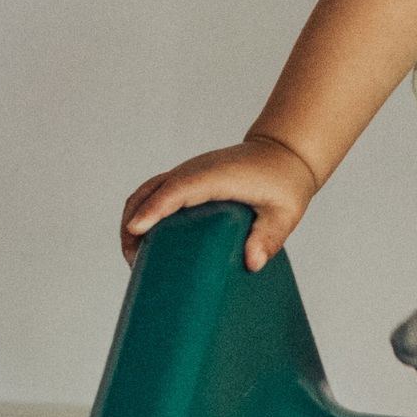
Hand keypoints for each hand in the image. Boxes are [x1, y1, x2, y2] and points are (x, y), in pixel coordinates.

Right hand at [121, 136, 321, 267]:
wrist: (283, 154)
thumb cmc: (284, 183)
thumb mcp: (284, 212)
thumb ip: (269, 237)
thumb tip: (252, 263)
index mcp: (215, 176)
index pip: (177, 190)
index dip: (154, 209)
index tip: (136, 230)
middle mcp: (195, 171)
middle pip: (149, 191)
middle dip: (132, 223)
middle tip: (134, 262)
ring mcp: (187, 173)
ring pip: (146, 191)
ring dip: (132, 219)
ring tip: (135, 257)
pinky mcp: (186, 180)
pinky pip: (155, 193)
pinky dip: (142, 213)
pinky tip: (145, 240)